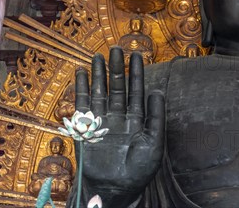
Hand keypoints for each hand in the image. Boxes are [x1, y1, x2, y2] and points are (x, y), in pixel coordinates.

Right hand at [74, 47, 163, 204]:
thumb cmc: (139, 171)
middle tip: (116, 48)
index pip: (137, 91)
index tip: (137, 54)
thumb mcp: (154, 143)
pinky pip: (83, 106)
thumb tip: (157, 91)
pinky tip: (81, 74)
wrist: (115, 190)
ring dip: (99, 75)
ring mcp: (102, 122)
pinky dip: (81, 90)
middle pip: (117, 87)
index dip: (137, 73)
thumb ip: (156, 117)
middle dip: (117, 68)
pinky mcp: (86, 129)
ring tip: (98, 56)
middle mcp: (119, 118)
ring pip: (100, 93)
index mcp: (137, 120)